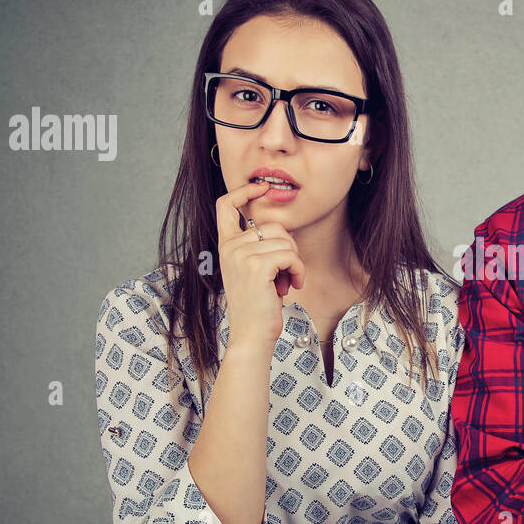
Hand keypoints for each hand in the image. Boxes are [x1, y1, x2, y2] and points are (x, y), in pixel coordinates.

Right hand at [215, 180, 306, 349]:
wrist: (251, 335)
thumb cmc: (258, 305)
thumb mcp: (254, 270)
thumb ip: (259, 247)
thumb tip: (283, 227)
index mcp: (226, 246)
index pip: (225, 205)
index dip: (244, 191)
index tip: (262, 188)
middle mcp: (229, 247)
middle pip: (273, 226)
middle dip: (289, 248)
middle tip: (284, 273)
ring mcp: (241, 255)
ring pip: (286, 241)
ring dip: (294, 263)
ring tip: (285, 282)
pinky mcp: (256, 265)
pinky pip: (290, 255)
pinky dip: (298, 270)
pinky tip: (291, 285)